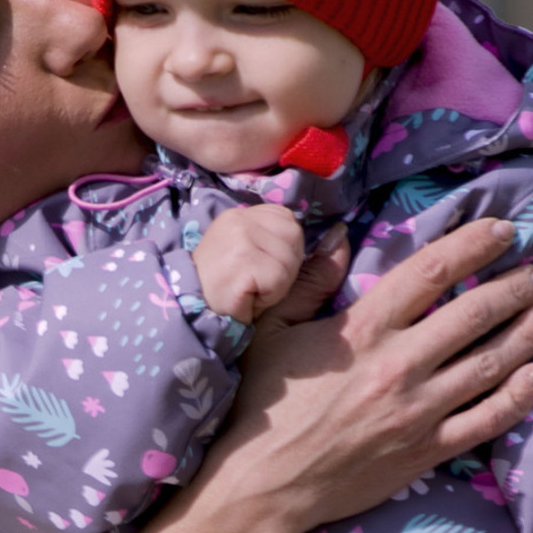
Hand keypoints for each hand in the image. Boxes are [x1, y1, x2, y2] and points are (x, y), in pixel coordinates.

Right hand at [193, 205, 306, 323]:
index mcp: (240, 216)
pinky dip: (270, 296)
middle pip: (293, 236)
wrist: (190, 317)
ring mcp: (238, 236)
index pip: (286, 220)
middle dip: (285, 267)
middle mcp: (238, 219)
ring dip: (278, 285)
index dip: (283, 250)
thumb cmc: (226, 295)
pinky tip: (247, 299)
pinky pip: (279, 278)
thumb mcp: (258, 263)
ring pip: (290, 259)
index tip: (258, 269)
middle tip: (256, 284)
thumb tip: (342, 233)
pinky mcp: (241, 259)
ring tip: (250, 292)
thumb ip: (294, 247)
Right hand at [214, 217, 532, 532]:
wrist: (265, 485)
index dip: (475, 244)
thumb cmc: (265, 405)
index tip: (505, 230)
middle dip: (516, 287)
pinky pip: (487, 420)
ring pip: (491, 364)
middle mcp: (398, 365)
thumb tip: (338, 234)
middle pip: (475, 314)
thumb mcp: (272, 330)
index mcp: (362, 329)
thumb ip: (309, 280)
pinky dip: (521, 395)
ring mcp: (417, 411)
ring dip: (529, 333)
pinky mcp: (426, 450)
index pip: (432, 270)